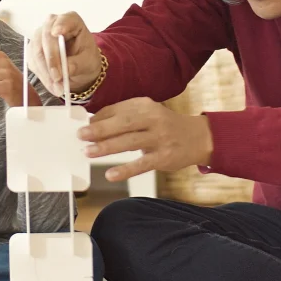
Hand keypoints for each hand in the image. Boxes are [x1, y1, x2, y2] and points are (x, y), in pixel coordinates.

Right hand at [28, 12, 101, 95]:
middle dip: (51, 60)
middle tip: (58, 78)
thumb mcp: (89, 62)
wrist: (79, 66)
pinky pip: (33, 63)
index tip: (57, 32)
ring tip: (58, 87)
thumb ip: (78, 64)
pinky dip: (43, 76)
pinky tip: (52, 85)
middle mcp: (52, 24)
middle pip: (46, 38)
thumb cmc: (86, 58)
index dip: (60, 24)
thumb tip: (66, 69)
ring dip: (46, 72)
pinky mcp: (33, 50)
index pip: (64, 20)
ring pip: (36, 52)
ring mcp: (40, 36)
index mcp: (71, 21)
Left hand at [78, 97, 213, 181]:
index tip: (83, 126)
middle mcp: (153, 119)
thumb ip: (124, 116)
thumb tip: (93, 123)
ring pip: (130, 142)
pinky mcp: (164, 157)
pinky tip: (110, 174)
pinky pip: (141, 164)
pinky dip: (125, 170)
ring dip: (107, 147)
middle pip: (123, 123)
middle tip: (81, 136)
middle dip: (100, 130)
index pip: (118, 110)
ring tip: (88, 152)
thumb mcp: (147, 114)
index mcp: (145, 105)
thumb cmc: (165, 126)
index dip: (99, 118)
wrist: (199, 137)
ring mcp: (160, 138)